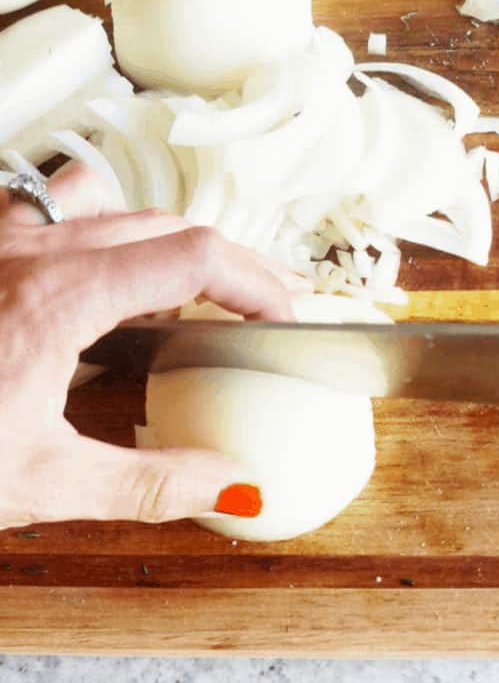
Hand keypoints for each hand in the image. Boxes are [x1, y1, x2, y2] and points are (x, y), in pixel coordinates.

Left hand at [0, 162, 296, 529]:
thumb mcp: (38, 480)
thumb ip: (146, 482)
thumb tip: (229, 484)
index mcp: (60, 294)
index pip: (193, 257)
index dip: (256, 280)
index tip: (283, 312)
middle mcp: (30, 245)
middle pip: (163, 224)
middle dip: (221, 262)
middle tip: (252, 306)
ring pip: (107, 199)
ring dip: (155, 233)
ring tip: (175, 283)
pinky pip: (49, 202)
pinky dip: (92, 223)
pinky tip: (91, 269)